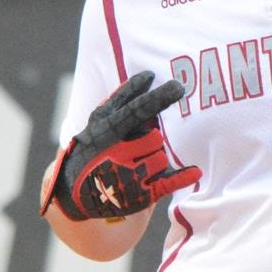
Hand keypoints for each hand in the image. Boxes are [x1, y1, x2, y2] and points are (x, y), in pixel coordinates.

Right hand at [41, 71, 201, 219]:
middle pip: (155, 136)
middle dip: (152, 137)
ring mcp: (127, 174)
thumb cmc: (93, 149)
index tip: (175, 85)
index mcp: (106, 129)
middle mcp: (115, 152)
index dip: (156, 96)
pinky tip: (195, 171)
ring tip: (139, 163)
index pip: (135, 109)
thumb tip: (148, 76)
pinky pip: (169, 182)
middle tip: (161, 113)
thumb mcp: (97, 122)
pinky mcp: (139, 194)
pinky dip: (183, 177)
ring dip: (157, 158)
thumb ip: (121, 99)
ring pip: (161, 157)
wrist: (75, 191)